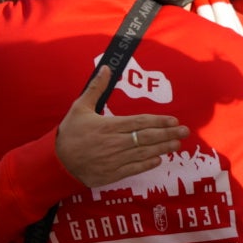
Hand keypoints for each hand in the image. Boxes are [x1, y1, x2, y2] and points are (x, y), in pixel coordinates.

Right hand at [55, 67, 188, 187]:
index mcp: (108, 126)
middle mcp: (114, 143)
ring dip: (162, 148)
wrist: (57, 162)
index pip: (140, 123)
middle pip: (147, 138)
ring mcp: (114, 160)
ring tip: (177, 144)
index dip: (159, 122)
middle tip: (185, 131)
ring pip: (143, 153)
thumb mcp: (79, 107)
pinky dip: (147, 164)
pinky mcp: (112, 174)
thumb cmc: (70, 133)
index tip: (174, 120)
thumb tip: (106, 68)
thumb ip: (96, 88)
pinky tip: (159, 159)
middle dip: (168, 134)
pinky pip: (134, 168)